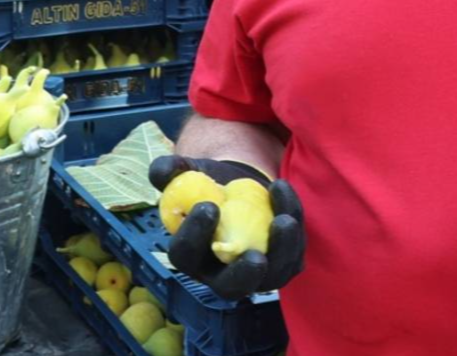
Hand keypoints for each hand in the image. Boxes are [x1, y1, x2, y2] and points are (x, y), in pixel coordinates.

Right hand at [149, 155, 305, 298]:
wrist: (240, 184)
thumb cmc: (207, 184)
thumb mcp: (186, 171)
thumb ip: (169, 169)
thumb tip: (162, 173)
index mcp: (190, 255)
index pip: (186, 255)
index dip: (194, 235)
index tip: (209, 206)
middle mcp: (220, 273)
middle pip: (231, 287)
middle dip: (244, 275)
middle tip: (255, 257)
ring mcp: (255, 274)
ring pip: (272, 277)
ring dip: (282, 251)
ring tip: (285, 219)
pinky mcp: (282, 263)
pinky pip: (293, 254)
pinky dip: (294, 227)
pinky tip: (284, 192)